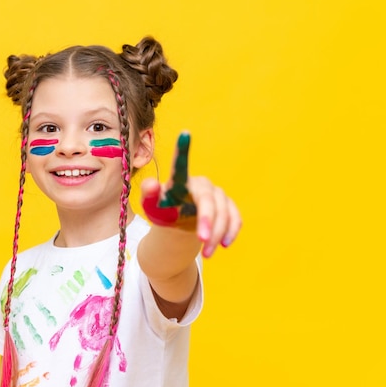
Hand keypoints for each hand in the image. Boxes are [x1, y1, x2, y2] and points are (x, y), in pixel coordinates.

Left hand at [141, 132, 241, 257]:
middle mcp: (202, 185)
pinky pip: (235, 217)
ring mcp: (218, 195)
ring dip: (218, 233)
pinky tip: (224, 245)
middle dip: (207, 219)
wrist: (180, 224)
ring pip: (224, 211)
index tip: (184, 133)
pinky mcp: (229, 207)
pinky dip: (231, 231)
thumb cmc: (164, 211)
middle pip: (208, 199)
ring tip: (206, 253)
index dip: (183, 150)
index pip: (181, 166)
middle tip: (202, 239)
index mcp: (180, 182)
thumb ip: (149, 196)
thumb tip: (151, 184)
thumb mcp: (153, 207)